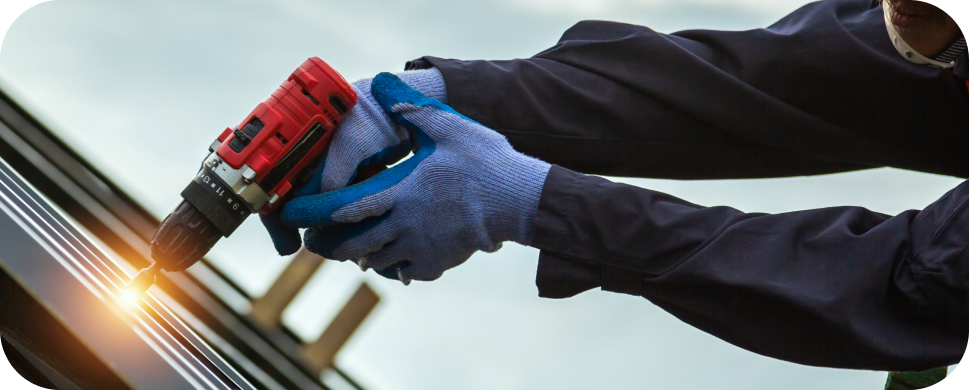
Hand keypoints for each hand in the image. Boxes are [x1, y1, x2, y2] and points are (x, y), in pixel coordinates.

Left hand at [279, 73, 550, 282]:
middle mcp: (404, 224)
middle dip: (328, 245)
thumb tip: (383, 84)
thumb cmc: (485, 162)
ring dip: (359, 254)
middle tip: (314, 241)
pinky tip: (394, 257)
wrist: (520, 201)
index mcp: (400, 192)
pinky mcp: (437, 262)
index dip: (313, 213)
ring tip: (352, 247)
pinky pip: (404, 271)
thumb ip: (412, 108)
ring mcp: (420, 247)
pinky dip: (393, 266)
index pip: (343, 207)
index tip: (295, 214)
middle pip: (352, 244)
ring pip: (375, 260)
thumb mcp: (448, 126)